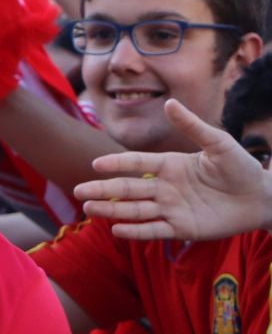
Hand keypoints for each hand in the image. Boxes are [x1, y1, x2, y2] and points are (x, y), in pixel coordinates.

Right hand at [74, 99, 271, 240]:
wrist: (261, 198)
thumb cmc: (241, 167)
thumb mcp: (219, 143)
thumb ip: (193, 126)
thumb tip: (169, 102)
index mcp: (170, 165)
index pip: (137, 163)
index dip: (117, 163)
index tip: (96, 164)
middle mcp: (165, 187)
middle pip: (128, 189)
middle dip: (103, 190)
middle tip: (80, 191)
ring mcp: (171, 208)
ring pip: (135, 210)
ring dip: (112, 210)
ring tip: (89, 209)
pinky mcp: (181, 228)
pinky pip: (153, 230)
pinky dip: (135, 231)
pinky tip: (117, 229)